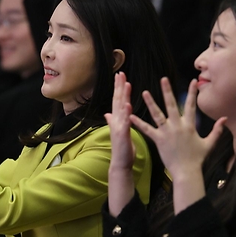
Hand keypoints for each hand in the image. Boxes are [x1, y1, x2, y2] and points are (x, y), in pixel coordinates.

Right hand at [104, 72, 135, 216]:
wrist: (121, 163)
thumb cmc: (122, 148)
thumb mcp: (118, 131)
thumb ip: (113, 121)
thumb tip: (108, 113)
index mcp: (118, 119)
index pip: (118, 100)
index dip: (119, 87)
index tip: (120, 75)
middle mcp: (116, 121)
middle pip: (117, 100)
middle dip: (119, 86)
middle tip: (121, 73)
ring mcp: (118, 127)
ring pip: (120, 108)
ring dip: (123, 95)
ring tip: (126, 83)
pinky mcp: (122, 134)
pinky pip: (124, 122)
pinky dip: (125, 113)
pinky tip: (127, 104)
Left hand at [129, 78, 225, 213]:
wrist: (187, 172)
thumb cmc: (198, 159)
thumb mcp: (209, 143)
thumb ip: (217, 130)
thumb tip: (225, 119)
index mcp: (189, 125)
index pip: (191, 105)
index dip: (192, 92)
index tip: (192, 81)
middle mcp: (178, 126)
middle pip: (172, 105)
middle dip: (167, 91)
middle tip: (163, 79)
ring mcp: (167, 132)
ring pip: (158, 114)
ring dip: (151, 103)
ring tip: (145, 92)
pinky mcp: (159, 140)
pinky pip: (147, 129)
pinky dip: (139, 123)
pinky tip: (131, 116)